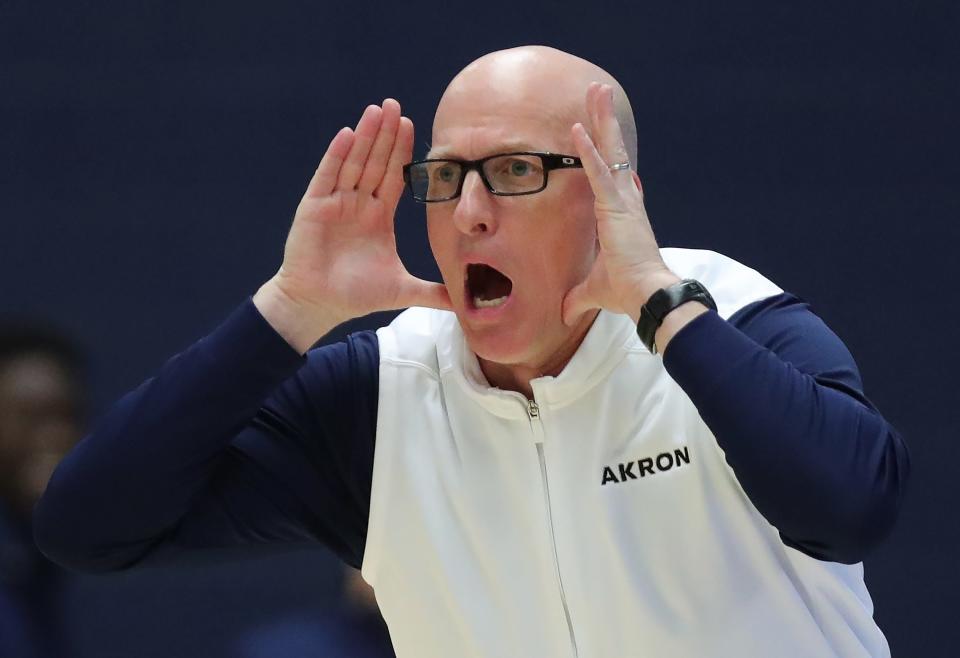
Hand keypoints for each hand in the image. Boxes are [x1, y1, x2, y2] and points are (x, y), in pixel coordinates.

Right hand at [255, 99, 450, 351]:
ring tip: (376, 110)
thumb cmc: (355, 295)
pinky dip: (336, 156)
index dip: (401, 151)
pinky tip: (347, 134)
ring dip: (364, 136)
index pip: (393, 176)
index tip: (412, 124)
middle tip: (395, 105)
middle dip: (385, 134)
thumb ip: (432, 294)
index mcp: (378, 216)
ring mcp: (335, 203)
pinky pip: (327, 176)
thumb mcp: (401, 290)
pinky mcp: (314, 208)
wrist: (318, 305)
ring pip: (353, 163)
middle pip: (375, 162)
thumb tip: (464, 303)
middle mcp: (358, 204)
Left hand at [561, 83, 679, 326]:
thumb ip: (577, 298)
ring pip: (610, 151)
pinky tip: (578, 127)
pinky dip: (588, 149)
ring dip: (601, 121)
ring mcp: (623, 200)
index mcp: (621, 216)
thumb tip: (563, 314)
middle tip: (597, 93)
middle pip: (613, 152)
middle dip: (605, 123)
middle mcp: (626, 201)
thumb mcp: (594, 292)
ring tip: (595, 91)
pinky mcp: (616, 206)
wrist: (646, 296)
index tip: (599, 134)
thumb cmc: (627, 293)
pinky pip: (599, 171)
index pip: (611, 177)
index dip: (604, 154)